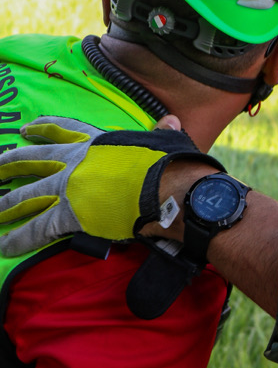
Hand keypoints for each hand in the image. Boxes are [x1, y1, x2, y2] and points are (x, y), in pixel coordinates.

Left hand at [0, 116, 223, 256]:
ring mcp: (66, 189)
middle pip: (31, 160)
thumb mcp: (164, 142)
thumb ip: (162, 133)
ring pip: (25, 196)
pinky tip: (4, 245)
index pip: (62, 131)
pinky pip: (36, 230)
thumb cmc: (167, 165)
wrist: (164, 187)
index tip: (26, 129)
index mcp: (95, 144)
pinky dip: (18, 239)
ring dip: (5, 204)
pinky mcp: (67, 216)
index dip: (42, 129)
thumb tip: (171, 122)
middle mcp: (73, 163)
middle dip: (9, 164)